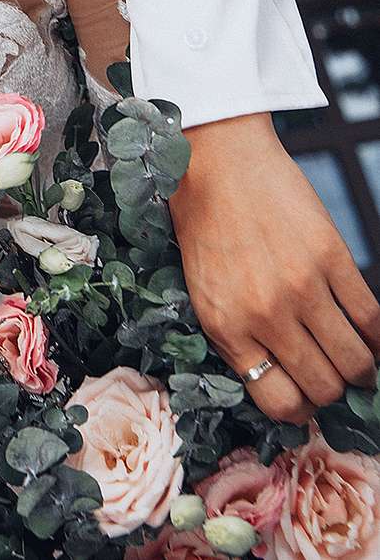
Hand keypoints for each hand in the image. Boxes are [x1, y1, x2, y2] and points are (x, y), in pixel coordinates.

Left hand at [170, 112, 379, 422]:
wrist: (216, 157)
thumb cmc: (203, 222)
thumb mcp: (202, 290)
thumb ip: (236, 336)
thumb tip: (278, 381)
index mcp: (226, 326)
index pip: (278, 403)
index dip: (298, 408)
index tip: (305, 396)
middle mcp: (265, 314)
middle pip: (322, 387)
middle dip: (332, 391)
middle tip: (332, 375)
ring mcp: (302, 286)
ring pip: (355, 361)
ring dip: (362, 370)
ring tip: (358, 362)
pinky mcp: (332, 256)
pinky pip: (371, 318)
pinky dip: (378, 337)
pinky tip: (371, 336)